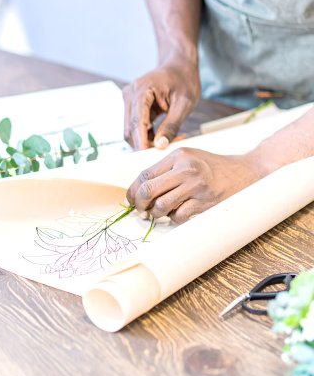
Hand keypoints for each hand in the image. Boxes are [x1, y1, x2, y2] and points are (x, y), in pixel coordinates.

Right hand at [122, 59, 199, 149]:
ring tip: (171, 139)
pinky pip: (136, 126)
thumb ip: (172, 125)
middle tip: (168, 148)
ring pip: (132, 130)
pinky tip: (165, 135)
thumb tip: (160, 145)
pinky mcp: (132, 106)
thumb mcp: (185, 103)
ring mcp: (129, 100)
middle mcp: (130, 94)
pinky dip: (148, 134)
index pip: (137, 122)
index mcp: (141, 90)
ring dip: (147, 140)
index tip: (149, 158)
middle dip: (146, 143)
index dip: (142, 142)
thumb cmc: (184, 79)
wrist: (179, 64)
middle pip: (131, 129)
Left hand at [126, 147, 263, 223]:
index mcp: (178, 155)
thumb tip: (139, 190)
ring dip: (156, 215)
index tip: (130, 200)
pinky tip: (178, 214)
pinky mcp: (205, 202)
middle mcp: (186, 169)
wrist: (245, 172)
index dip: (133, 191)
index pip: (145, 175)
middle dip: (139, 205)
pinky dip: (174, 219)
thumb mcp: (188, 158)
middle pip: (148, 191)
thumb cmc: (212, 167)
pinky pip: (178, 217)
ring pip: (161, 207)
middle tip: (141, 211)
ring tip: (160, 213)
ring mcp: (196, 186)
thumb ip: (166, 169)